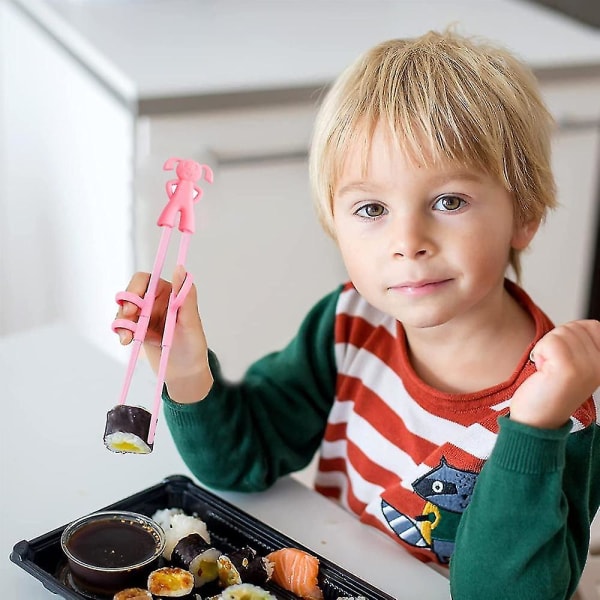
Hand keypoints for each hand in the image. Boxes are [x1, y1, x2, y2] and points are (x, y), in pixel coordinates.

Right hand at [114, 266, 212, 402]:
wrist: (185, 372)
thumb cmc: (193, 346)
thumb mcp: (191, 321)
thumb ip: (185, 296)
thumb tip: (181, 268)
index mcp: (169, 293)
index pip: (145, 280)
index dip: (134, 288)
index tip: (133, 306)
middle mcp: (154, 301)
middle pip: (129, 294)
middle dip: (125, 307)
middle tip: (128, 320)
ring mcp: (144, 315)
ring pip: (122, 310)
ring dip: (121, 322)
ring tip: (128, 339)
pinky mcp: (137, 329)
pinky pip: (121, 325)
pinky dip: (120, 331)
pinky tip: (126, 341)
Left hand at [510, 320, 599, 428]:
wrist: (537, 420)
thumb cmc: (551, 389)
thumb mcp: (577, 364)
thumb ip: (583, 344)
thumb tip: (585, 325)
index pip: (592, 326)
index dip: (570, 334)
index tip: (564, 357)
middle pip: (573, 327)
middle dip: (555, 342)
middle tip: (554, 366)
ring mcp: (588, 367)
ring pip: (560, 333)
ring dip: (545, 349)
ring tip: (549, 370)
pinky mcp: (569, 369)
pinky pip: (549, 342)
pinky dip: (538, 353)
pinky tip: (542, 371)